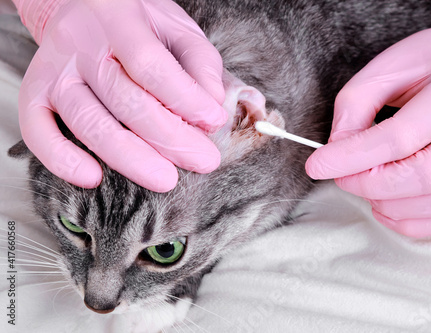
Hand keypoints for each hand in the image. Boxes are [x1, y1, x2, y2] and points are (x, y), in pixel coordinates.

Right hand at [16, 0, 226, 191]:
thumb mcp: (175, 26)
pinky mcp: (36, 91)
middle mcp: (82, 44)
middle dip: (169, 139)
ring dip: (129, 158)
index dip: (185, 99)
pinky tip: (92, 177)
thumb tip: (212, 105)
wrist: (80, 4)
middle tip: (203, 162)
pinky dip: (60, 159)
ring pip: (88, 122)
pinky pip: (37, 130)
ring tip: (165, 179)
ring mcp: (56, 70)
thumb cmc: (136, 21)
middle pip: (125, 101)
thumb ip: (199, 61)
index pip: (152, 66)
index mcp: (120, 20)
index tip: (213, 123)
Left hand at [306, 24, 430, 236]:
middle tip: (342, 174)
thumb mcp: (391, 65)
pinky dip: (408, 221)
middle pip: (422, 177)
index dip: (351, 157)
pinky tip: (386, 203)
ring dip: (388, 204)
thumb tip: (336, 150)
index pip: (400, 138)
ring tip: (365, 184)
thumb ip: (356, 105)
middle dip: (368, 183)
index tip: (317, 164)